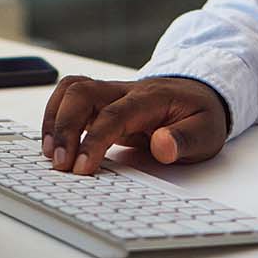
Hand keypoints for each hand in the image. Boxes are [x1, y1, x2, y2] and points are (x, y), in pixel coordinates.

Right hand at [41, 75, 229, 174]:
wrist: (199, 95)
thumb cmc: (200, 115)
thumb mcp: (206, 132)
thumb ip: (185, 139)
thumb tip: (163, 146)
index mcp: (150, 98)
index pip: (114, 114)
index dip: (94, 140)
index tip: (82, 167)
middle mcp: (125, 91)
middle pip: (83, 92)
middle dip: (64, 127)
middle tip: (59, 163)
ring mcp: (110, 93)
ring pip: (71, 89)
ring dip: (54, 119)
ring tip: (50, 154)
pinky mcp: (101, 102)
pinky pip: (70, 98)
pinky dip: (55, 117)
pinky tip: (53, 143)